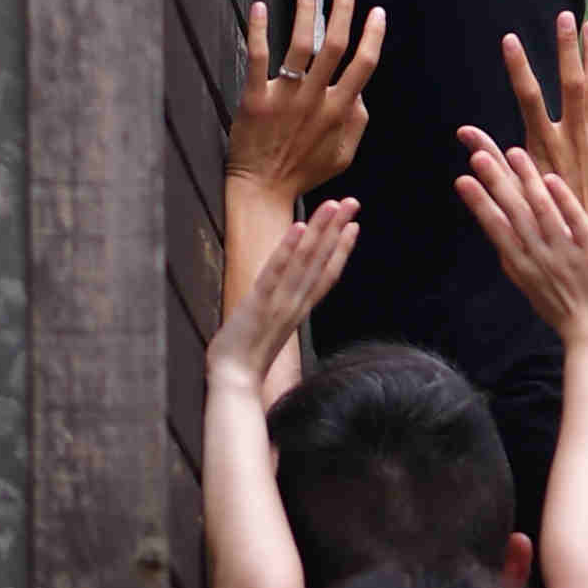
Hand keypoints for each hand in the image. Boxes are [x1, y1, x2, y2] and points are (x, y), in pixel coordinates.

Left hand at [209, 199, 356, 387]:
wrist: (233, 385)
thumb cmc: (246, 361)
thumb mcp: (270, 331)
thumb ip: (281, 313)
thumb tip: (283, 298)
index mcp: (299, 310)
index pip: (327, 275)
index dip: (342, 250)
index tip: (354, 227)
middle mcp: (295, 303)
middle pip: (322, 260)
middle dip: (338, 229)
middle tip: (354, 202)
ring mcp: (279, 302)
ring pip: (305, 260)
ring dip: (320, 230)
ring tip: (333, 205)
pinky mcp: (259, 303)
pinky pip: (276, 272)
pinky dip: (288, 249)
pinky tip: (297, 226)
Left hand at [228, 0, 384, 204]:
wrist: (262, 190)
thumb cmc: (303, 172)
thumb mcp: (344, 155)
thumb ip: (357, 121)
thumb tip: (360, 89)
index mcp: (339, 111)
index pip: (363, 64)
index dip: (372, 35)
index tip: (376, 12)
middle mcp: (315, 99)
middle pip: (335, 45)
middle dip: (343, 10)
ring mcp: (285, 98)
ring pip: (300, 45)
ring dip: (306, 11)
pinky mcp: (255, 99)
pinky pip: (257, 59)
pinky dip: (258, 31)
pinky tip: (260, 8)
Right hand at [456, 144, 587, 341]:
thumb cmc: (562, 308)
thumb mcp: (530, 284)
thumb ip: (516, 257)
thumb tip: (499, 231)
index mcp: (521, 265)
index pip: (495, 228)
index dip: (478, 203)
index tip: (462, 180)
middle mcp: (539, 256)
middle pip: (513, 213)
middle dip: (495, 184)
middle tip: (477, 156)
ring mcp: (565, 252)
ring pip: (542, 210)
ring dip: (527, 181)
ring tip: (514, 153)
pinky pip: (575, 221)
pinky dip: (563, 201)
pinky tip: (552, 180)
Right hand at [502, 10, 587, 244]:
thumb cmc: (546, 217)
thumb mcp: (515, 186)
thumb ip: (490, 155)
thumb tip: (463, 133)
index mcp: (544, 145)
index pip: (528, 97)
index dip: (519, 67)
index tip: (509, 39)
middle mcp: (573, 139)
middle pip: (571, 84)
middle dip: (567, 49)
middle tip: (566, 16)